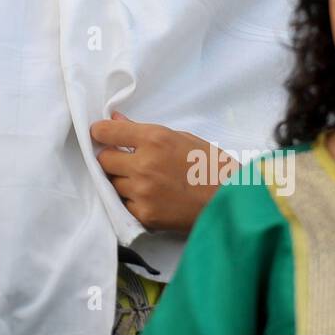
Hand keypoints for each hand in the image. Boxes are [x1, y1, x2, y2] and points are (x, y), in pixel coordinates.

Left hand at [90, 111, 234, 231]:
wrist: (233, 203)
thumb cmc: (212, 166)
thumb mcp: (182, 138)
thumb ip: (144, 130)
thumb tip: (116, 119)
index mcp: (155, 139)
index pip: (107, 132)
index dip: (101, 133)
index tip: (101, 135)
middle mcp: (143, 164)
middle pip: (104, 160)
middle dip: (113, 159)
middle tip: (128, 161)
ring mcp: (142, 192)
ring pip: (113, 184)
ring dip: (123, 181)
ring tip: (146, 181)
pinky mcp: (145, 215)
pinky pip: (125, 204)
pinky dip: (133, 201)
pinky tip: (152, 197)